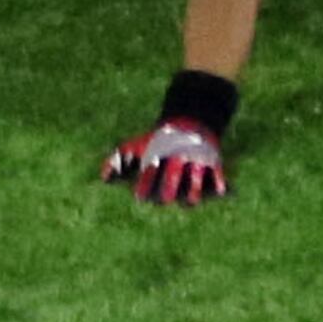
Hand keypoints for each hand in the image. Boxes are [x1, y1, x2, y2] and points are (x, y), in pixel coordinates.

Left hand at [102, 117, 228, 206]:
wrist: (188, 118)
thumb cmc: (158, 139)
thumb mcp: (138, 143)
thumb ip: (119, 158)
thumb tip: (103, 177)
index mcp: (160, 153)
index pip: (150, 171)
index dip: (144, 184)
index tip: (140, 197)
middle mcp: (177, 155)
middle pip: (173, 174)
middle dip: (169, 187)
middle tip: (165, 200)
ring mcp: (196, 157)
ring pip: (195, 175)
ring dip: (193, 189)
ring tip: (190, 202)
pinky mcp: (212, 159)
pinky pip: (217, 171)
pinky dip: (219, 181)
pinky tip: (219, 193)